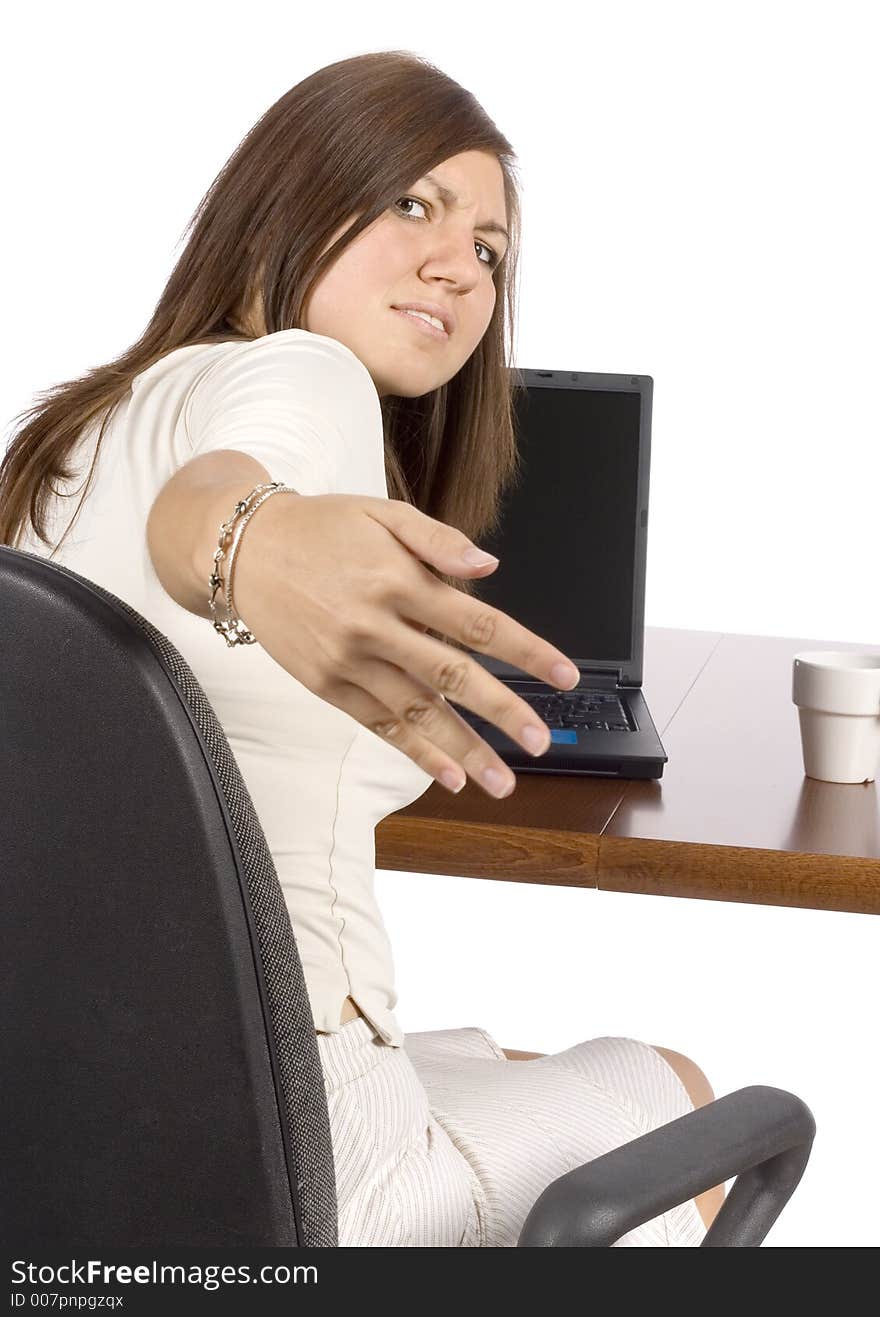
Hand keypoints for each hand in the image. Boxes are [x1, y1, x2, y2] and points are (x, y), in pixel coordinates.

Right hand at [233, 492, 579, 797]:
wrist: (243, 551)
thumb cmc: (321, 529)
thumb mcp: (382, 513)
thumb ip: (439, 541)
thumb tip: (489, 568)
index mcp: (398, 579)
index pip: (478, 623)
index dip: (526, 652)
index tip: (564, 676)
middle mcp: (375, 625)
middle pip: (453, 675)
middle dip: (503, 712)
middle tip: (541, 741)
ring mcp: (349, 660)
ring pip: (417, 712)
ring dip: (463, 749)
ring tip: (501, 781)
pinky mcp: (327, 685)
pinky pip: (379, 725)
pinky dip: (415, 753)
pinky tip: (447, 775)